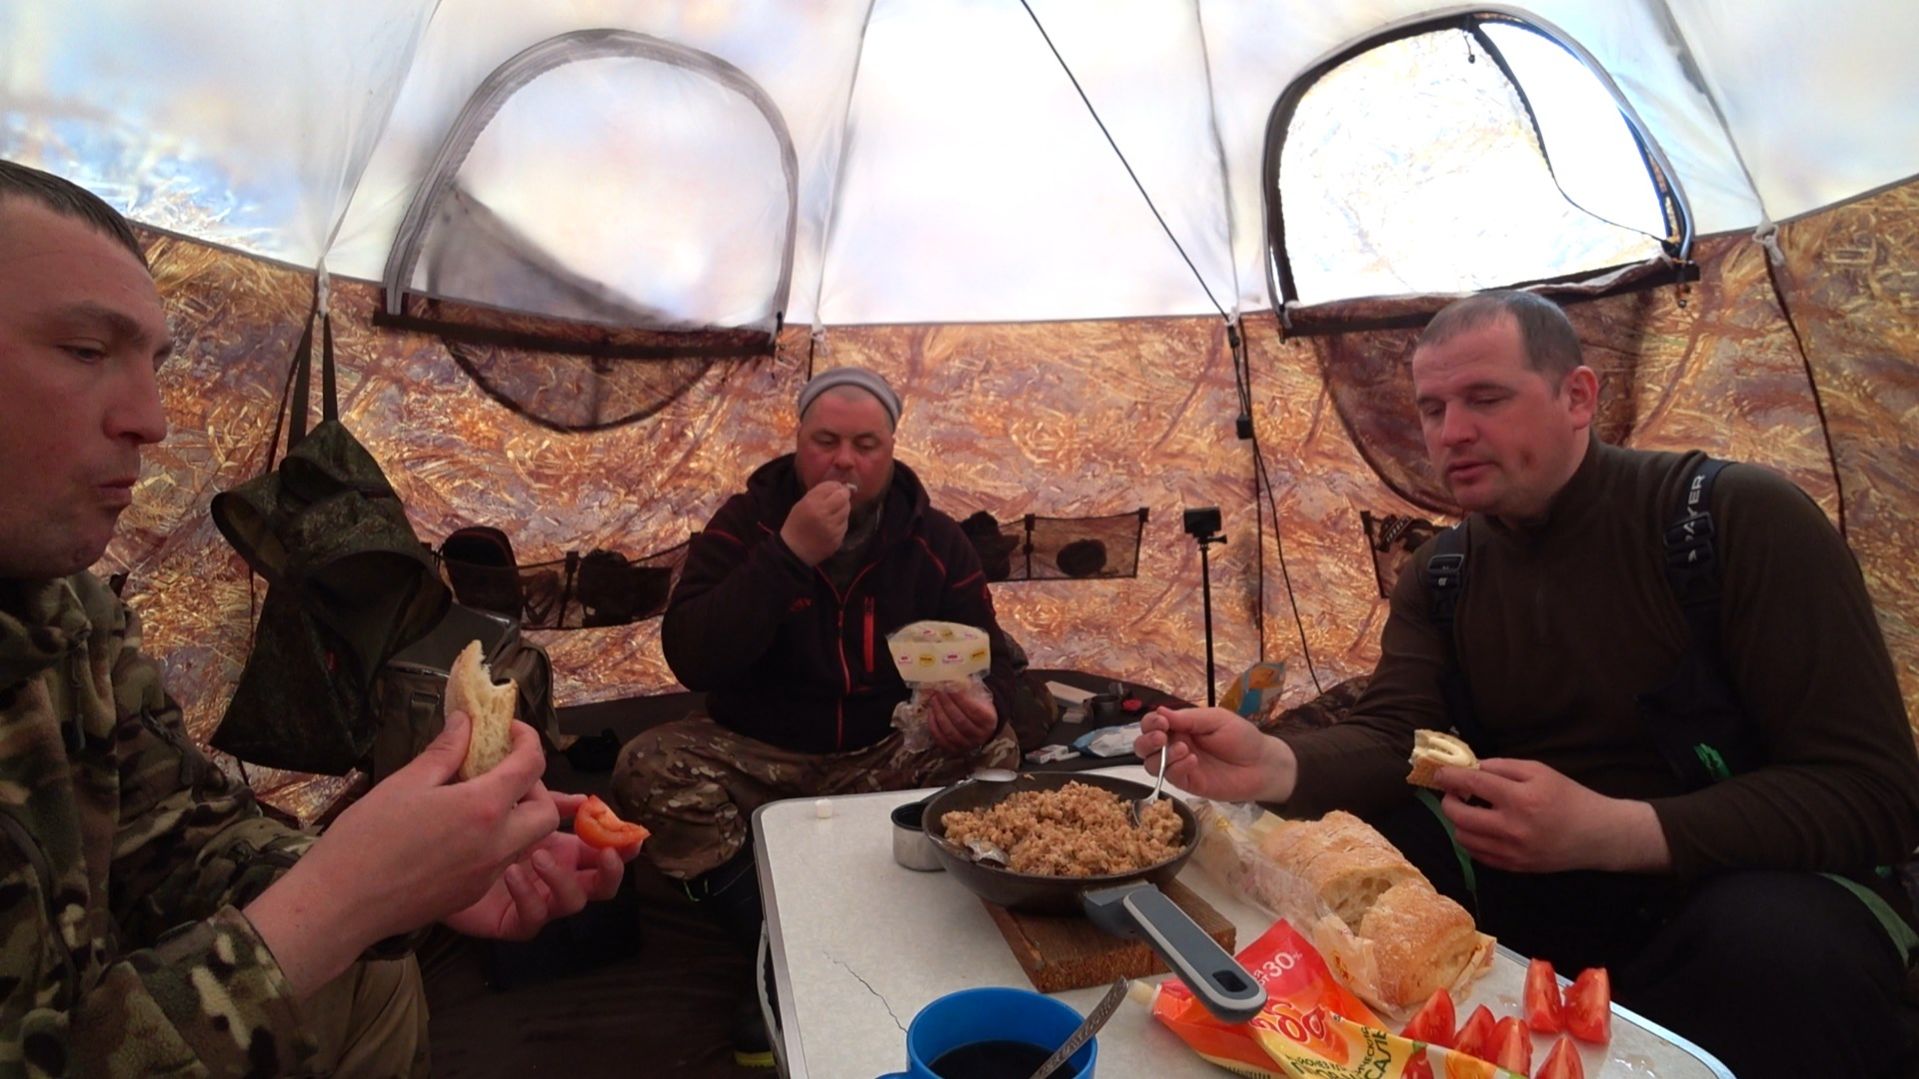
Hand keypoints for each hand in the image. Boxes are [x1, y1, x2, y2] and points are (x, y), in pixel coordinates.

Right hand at [245, 713, 558, 996]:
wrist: (341, 904)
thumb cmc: (367, 837)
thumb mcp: (406, 782)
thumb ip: (445, 751)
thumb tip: (465, 722)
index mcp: (483, 808)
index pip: (531, 765)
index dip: (527, 740)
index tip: (510, 730)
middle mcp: (497, 844)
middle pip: (546, 813)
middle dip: (536, 788)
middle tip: (502, 773)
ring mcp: (487, 874)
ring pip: (527, 841)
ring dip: (517, 817)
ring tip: (479, 801)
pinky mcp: (472, 894)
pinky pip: (502, 863)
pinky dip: (496, 843)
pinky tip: (460, 833)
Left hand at [441, 791, 638, 940]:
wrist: (425, 858)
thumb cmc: (468, 829)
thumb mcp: (510, 802)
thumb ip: (546, 799)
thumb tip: (582, 798)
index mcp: (560, 847)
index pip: (601, 847)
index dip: (621, 842)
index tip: (631, 833)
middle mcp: (555, 875)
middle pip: (601, 882)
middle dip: (612, 869)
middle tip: (607, 853)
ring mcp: (536, 900)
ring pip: (573, 902)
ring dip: (565, 878)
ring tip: (539, 856)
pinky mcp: (510, 922)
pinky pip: (532, 919)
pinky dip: (529, 896)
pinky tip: (511, 875)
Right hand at [780, 481, 852, 565]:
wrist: (794, 551)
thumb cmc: (797, 525)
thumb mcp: (802, 504)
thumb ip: (819, 493)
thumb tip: (838, 485)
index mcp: (811, 504)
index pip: (832, 487)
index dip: (836, 486)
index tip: (835, 488)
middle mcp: (823, 515)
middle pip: (843, 497)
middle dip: (843, 496)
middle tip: (839, 498)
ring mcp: (831, 528)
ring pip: (846, 511)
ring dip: (843, 509)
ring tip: (833, 513)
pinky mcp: (837, 539)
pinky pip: (845, 524)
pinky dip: (841, 522)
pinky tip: (832, 525)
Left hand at [925, 688, 997, 755]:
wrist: (981, 726)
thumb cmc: (978, 706)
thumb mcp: (978, 695)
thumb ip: (966, 689)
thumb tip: (949, 679)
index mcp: (989, 720)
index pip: (973, 709)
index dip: (960, 698)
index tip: (949, 686)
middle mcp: (980, 735)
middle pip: (960, 721)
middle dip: (947, 704)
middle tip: (938, 692)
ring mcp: (967, 745)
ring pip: (950, 731)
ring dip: (939, 714)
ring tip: (934, 700)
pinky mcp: (955, 750)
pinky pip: (941, 740)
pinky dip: (934, 727)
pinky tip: (931, 713)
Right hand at [1134, 706, 1296, 802]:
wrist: (1262, 764)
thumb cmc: (1241, 737)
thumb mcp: (1216, 719)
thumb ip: (1188, 718)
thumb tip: (1159, 711)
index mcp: (1180, 727)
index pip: (1152, 724)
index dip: (1150, 722)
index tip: (1160, 722)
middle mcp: (1175, 745)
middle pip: (1143, 746)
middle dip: (1147, 740)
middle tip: (1161, 737)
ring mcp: (1179, 766)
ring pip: (1151, 764)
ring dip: (1161, 755)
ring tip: (1183, 749)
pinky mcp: (1188, 783)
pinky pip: (1171, 777)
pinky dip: (1177, 768)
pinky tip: (1193, 761)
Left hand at [1433, 758, 1669, 872]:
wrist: (1596, 835)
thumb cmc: (1568, 797)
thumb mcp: (1539, 771)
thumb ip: (1502, 767)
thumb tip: (1470, 767)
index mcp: (1520, 799)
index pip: (1472, 784)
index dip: (1449, 777)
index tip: (1439, 772)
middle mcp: (1512, 828)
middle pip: (1458, 816)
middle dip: (1449, 801)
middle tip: (1455, 792)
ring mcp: (1511, 852)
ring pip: (1463, 838)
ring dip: (1460, 822)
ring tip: (1472, 810)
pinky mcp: (1513, 867)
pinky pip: (1477, 855)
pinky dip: (1472, 840)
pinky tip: (1482, 828)